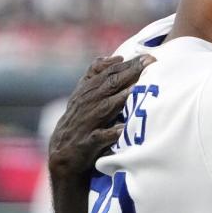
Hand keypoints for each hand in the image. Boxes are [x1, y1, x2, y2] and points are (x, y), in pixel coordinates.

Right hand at [48, 55, 153, 177]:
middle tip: (150, 63)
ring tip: (137, 90)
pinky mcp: (86, 142)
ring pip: (104, 107)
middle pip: (109, 85)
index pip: (108, 73)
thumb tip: (117, 57)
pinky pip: (99, 137)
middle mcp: (85, 103)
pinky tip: (123, 129)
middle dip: (130, 73)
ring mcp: (85, 123)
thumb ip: (97, 75)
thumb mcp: (84, 96)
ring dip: (120, 99)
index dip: (128, 64)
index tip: (148, 56)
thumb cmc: (79, 122)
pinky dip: (111, 133)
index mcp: (86, 91)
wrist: (61, 155)